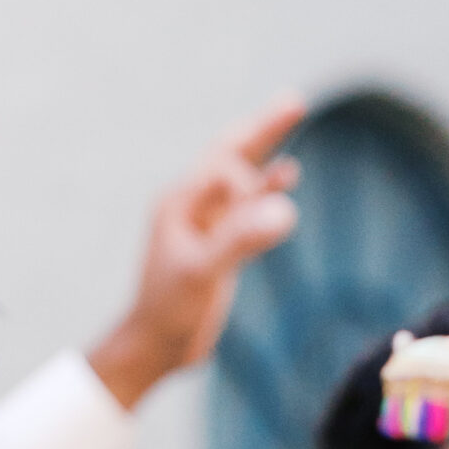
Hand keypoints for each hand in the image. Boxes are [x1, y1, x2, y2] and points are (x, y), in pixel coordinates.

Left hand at [87, 98, 303, 412]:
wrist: (155, 348)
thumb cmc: (169, 311)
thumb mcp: (204, 273)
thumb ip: (240, 240)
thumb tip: (286, 211)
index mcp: (179, 203)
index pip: (222, 170)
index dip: (249, 185)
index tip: (263, 220)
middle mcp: (191, 206)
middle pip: (230, 154)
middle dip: (261, 129)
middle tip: (294, 100)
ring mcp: (205, 223)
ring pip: (240, 176)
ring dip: (265, 149)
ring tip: (290, 114)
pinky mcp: (218, 244)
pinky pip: (246, 206)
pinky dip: (266, 188)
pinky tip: (286, 176)